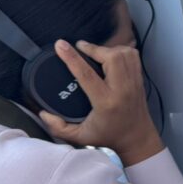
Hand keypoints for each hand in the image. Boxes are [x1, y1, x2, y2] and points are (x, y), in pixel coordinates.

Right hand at [40, 40, 163, 166]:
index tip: (60, 45)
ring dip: (107, 48)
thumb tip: (42, 113)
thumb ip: (58, 127)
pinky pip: (133, 56)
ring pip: (124, 54)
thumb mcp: (80, 137)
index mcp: (105, 102)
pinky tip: (110, 55)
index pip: (87, 74)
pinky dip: (121, 50)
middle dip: (94, 48)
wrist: (137, 138)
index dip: (72, 57)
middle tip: (80, 47)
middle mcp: (122, 89)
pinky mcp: (140, 79)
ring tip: (94, 52)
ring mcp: (134, 82)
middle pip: (111, 57)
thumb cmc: (108, 136)